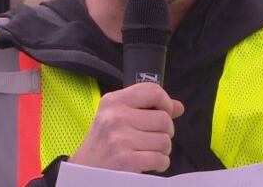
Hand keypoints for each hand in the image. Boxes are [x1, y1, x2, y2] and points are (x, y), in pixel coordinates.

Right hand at [68, 82, 184, 172]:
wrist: (85, 172)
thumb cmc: (103, 144)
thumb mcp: (117, 118)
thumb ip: (146, 109)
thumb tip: (178, 107)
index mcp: (114, 102)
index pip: (152, 91)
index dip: (165, 102)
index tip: (164, 113)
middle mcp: (116, 117)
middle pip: (164, 119)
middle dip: (165, 132)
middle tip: (151, 139)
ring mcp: (121, 139)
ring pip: (165, 141)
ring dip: (162, 150)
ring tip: (147, 152)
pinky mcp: (126, 160)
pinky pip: (161, 159)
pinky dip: (160, 164)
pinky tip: (148, 163)